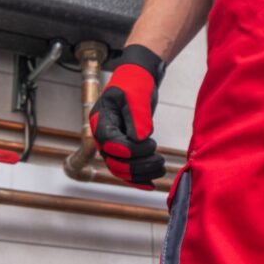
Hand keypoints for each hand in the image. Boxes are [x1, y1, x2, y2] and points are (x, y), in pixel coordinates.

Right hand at [90, 44, 166, 189]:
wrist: (138, 79)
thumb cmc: (135, 83)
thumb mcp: (136, 95)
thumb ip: (137, 116)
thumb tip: (140, 139)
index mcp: (101, 121)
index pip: (110, 145)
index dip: (130, 151)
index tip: (151, 145)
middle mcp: (103, 136)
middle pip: (115, 163)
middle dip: (138, 166)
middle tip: (160, 161)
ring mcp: (112, 144)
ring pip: (121, 170)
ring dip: (141, 174)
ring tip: (162, 169)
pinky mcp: (123, 149)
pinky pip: (126, 169)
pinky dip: (138, 179)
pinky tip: (151, 184)